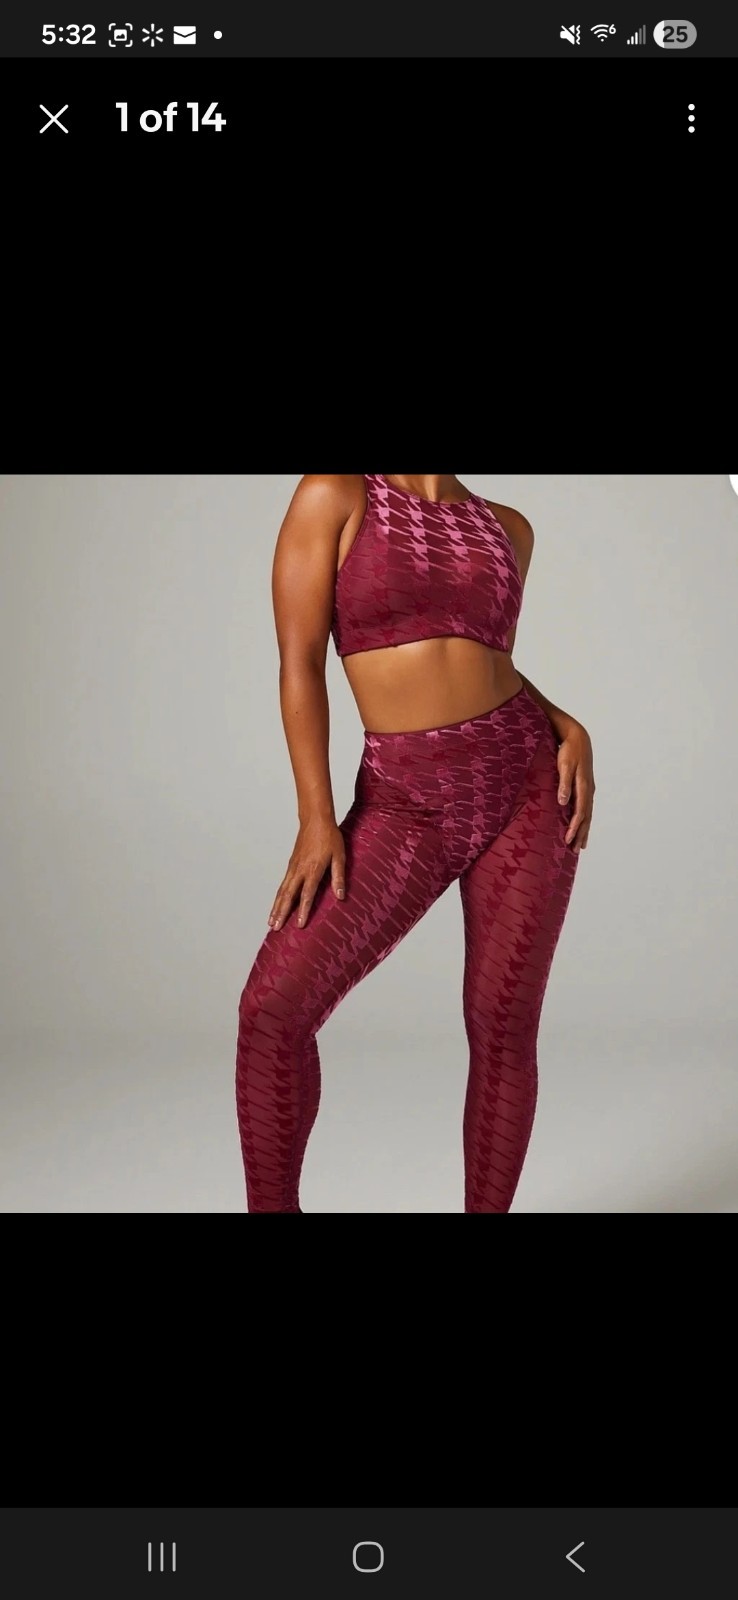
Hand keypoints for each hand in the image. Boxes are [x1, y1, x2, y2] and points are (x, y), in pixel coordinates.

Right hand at [267, 817, 345, 929]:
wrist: (315, 819)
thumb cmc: (330, 837)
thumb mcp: (339, 856)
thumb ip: (339, 877)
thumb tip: (341, 897)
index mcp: (313, 869)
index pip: (306, 894)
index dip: (303, 911)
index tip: (299, 925)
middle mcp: (299, 870)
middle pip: (288, 896)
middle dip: (281, 913)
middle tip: (276, 928)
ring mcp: (293, 867)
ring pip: (282, 891)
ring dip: (276, 907)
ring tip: (271, 922)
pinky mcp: (291, 865)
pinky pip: (282, 884)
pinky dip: (278, 897)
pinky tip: (277, 905)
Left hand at [556, 722, 594, 852]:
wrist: (578, 737)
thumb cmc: (569, 750)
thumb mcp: (564, 765)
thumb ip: (564, 784)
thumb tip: (563, 802)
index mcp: (584, 786)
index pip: (580, 812)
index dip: (574, 827)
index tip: (568, 840)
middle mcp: (588, 790)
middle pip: (586, 817)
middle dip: (581, 834)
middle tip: (576, 850)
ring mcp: (588, 788)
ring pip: (588, 813)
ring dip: (584, 829)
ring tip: (581, 844)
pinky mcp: (586, 786)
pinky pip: (586, 807)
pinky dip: (585, 819)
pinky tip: (582, 825)